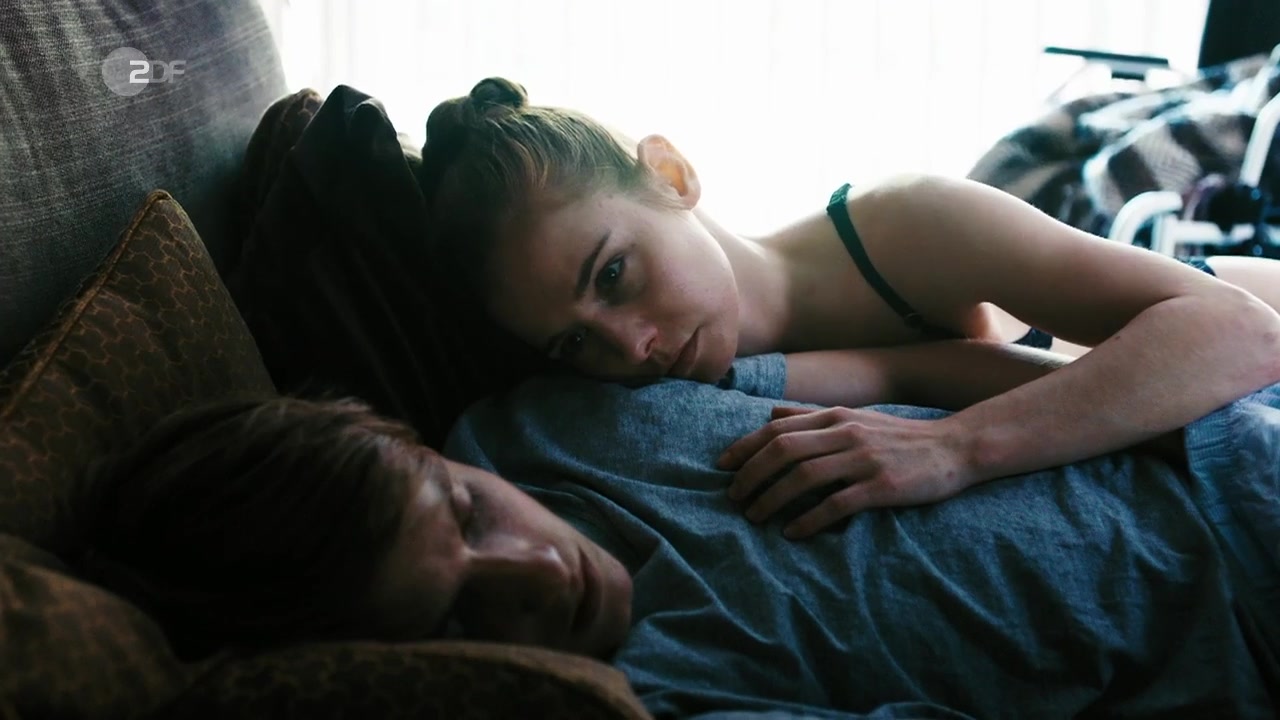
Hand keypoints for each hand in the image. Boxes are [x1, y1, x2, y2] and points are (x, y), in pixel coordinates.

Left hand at [718, 406, 975, 538]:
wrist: (955, 449)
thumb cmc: (898, 437)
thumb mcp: (853, 418)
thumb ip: (810, 418)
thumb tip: (769, 416)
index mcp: (835, 416)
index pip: (777, 429)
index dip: (745, 448)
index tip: (723, 468)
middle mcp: (845, 433)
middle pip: (783, 451)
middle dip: (751, 475)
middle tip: (734, 498)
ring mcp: (863, 460)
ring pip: (803, 477)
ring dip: (772, 498)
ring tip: (755, 517)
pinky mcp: (882, 487)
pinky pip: (836, 504)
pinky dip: (809, 519)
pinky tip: (792, 533)